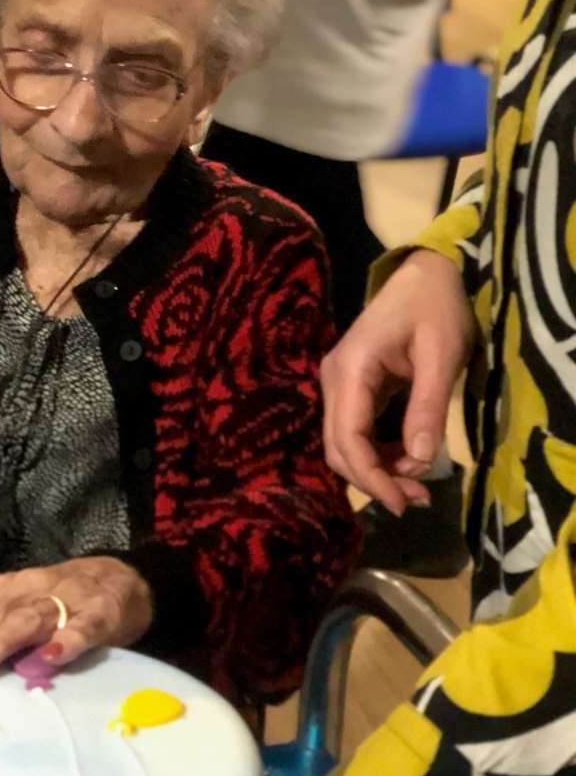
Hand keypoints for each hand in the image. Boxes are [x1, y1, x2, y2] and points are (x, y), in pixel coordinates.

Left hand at [0, 557, 153, 682]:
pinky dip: (67, 641)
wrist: (125, 579)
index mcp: (0, 593)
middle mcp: (25, 593)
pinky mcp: (101, 613)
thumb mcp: (16, 611)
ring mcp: (64, 601)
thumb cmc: (58, 603)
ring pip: (27, 620)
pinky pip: (83, 627)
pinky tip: (53, 658)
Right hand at [321, 249, 473, 514]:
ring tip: (417, 484)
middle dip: (373, 480)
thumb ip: (428, 407)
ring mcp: (338, 385)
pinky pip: (353, 432)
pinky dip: (376, 454)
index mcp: (350, 370)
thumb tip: (421, 461)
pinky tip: (406, 460)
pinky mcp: (349, 388)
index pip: (348, 439)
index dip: (372, 477)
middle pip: (337, 448)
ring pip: (342, 444)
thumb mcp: (442, 355)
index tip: (403, 502)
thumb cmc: (436, 307)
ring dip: (374, 470)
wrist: (424, 274)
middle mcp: (333, 380)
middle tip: (415, 500)